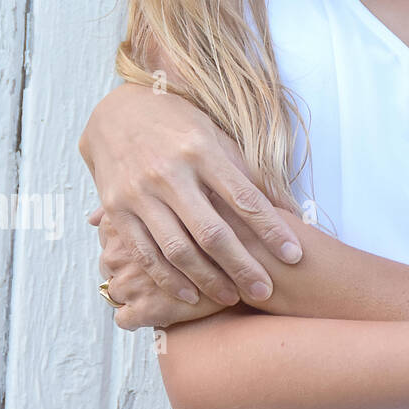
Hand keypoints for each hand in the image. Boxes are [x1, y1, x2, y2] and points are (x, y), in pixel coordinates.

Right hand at [77, 82, 302, 307]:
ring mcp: (139, 193)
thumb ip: (247, 173)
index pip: (245, 198)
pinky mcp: (115, 210)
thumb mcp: (217, 137)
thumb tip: (289, 207)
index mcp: (202, 151)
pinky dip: (168, 279)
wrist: (117, 111)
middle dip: (242, 266)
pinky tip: (189, 295)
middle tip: (266, 292)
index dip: (271, 230)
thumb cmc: (180, 125)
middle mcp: (170, 173)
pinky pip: (145, 253)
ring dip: (208, 280)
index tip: (294, 255)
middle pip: (212, 231)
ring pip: (178, 249)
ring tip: (232, 298)